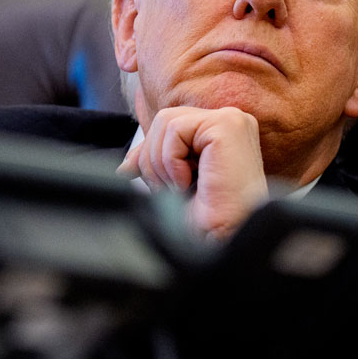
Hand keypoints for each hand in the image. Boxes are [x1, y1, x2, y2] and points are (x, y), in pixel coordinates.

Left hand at [118, 106, 269, 239]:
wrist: (229, 239)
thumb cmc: (212, 221)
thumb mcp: (174, 186)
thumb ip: (155, 164)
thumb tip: (126, 166)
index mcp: (222, 132)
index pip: (171, 124)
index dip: (149, 150)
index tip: (133, 174)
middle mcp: (231, 122)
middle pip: (165, 119)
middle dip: (153, 158)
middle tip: (168, 189)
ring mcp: (232, 121)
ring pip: (167, 121)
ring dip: (162, 162)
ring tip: (180, 187)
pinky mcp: (227, 126)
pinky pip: (176, 129)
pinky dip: (171, 160)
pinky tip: (188, 181)